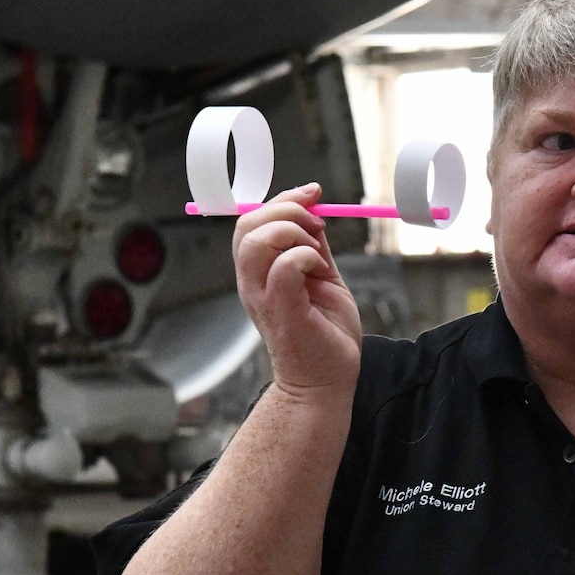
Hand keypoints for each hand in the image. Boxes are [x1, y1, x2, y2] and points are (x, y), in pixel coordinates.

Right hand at [232, 184, 361, 398]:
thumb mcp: (321, 277)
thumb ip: (314, 247)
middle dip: (287, 209)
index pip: (250, 220)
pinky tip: (320, 272)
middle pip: (247, 224)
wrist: (326, 381)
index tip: (313, 193)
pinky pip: (284, 266)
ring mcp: (262, 297)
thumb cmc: (324, 334)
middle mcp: (252, 282)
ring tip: (317, 253)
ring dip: (294, 233)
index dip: (281, 198)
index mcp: (258, 272)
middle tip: (318, 225)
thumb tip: (316, 213)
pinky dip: (306, 257)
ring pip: (257, 241)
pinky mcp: (281, 310)